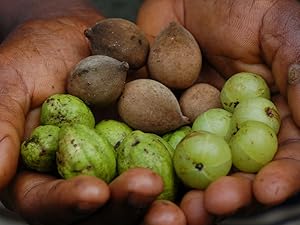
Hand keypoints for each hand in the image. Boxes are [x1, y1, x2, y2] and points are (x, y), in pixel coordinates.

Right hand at [0, 6, 185, 224]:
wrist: (80, 41)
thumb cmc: (37, 57)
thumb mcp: (11, 83)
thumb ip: (1, 127)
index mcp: (42, 172)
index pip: (49, 201)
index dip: (68, 202)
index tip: (92, 193)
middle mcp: (83, 177)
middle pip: (100, 211)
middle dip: (123, 207)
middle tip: (146, 192)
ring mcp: (118, 166)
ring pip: (136, 198)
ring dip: (157, 204)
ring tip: (180, 207)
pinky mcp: (149, 150)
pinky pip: (167, 169)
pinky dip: (182, 178)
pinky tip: (199, 178)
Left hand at [137, 0, 299, 222]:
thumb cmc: (249, 4)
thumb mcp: (284, 34)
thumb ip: (299, 79)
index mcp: (263, 114)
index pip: (278, 156)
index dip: (278, 176)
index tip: (269, 189)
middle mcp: (226, 126)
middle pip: (230, 170)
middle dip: (226, 191)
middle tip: (216, 205)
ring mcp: (190, 121)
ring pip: (189, 163)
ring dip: (186, 187)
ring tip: (183, 206)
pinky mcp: (155, 110)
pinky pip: (149, 135)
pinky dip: (147, 155)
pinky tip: (145, 172)